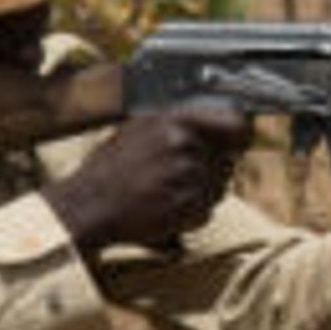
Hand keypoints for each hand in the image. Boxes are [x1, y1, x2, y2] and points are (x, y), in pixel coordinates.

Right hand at [44, 102, 249, 254]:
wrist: (89, 205)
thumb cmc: (110, 167)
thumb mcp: (140, 127)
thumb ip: (180, 122)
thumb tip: (221, 120)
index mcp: (174, 121)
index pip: (234, 122)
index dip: (241, 131)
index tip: (242, 137)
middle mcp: (186, 147)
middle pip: (228, 158)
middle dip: (212, 165)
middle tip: (179, 173)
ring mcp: (190, 179)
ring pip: (220, 185)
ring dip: (202, 189)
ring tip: (167, 189)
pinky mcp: (191, 209)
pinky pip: (209, 208)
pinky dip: (194, 210)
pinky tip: (166, 204)